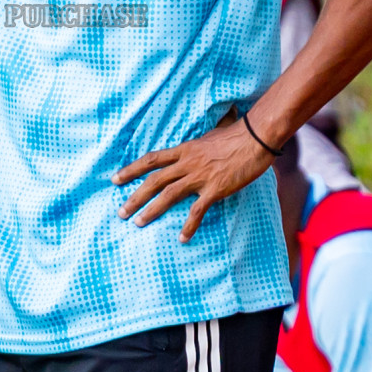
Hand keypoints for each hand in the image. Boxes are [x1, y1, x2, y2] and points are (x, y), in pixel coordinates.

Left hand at [113, 119, 273, 242]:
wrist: (256, 137)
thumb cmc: (237, 134)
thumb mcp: (211, 135)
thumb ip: (201, 143)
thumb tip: (200, 143)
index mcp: (185, 149)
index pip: (152, 159)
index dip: (132, 169)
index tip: (115, 179)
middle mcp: (187, 162)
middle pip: (154, 179)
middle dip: (135, 196)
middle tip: (120, 211)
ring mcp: (200, 175)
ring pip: (168, 194)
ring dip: (151, 210)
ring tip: (137, 222)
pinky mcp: (215, 188)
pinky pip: (198, 210)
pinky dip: (189, 225)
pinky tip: (182, 238)